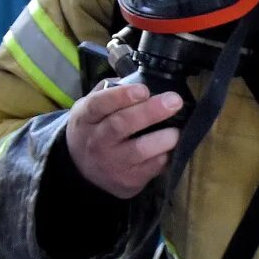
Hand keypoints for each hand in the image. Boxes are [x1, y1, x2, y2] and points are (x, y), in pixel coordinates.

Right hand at [64, 81, 182, 199]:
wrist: (82, 169)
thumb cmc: (96, 129)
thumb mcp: (92, 108)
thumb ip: (111, 91)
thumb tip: (139, 78)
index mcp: (86, 118)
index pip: (99, 104)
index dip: (122, 96)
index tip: (144, 90)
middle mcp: (96, 141)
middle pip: (122, 125)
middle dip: (150, 112)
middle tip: (174, 101)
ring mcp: (111, 163)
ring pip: (139, 150)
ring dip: (162, 139)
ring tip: (176, 131)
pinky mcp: (127, 181)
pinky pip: (151, 168)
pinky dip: (164, 157)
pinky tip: (171, 148)